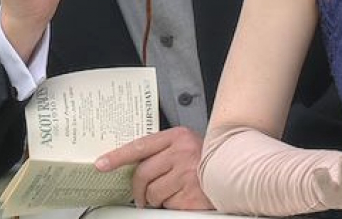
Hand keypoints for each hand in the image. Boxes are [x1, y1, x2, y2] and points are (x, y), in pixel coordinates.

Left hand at [94, 126, 211, 209]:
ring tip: (170, 193)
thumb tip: (134, 166)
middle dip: (137, 189)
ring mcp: (187, 174)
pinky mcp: (192, 195)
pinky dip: (172, 205)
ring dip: (156, 199)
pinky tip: (183, 197)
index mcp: (177, 137)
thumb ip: (163, 151)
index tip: (102, 164)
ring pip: (153, 192)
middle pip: (142, 174)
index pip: (139, 146)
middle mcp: (181, 153)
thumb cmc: (209, 159)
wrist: (239, 170)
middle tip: (140, 196)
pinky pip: (169, 204)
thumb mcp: (186, 145)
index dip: (117, 156)